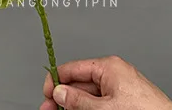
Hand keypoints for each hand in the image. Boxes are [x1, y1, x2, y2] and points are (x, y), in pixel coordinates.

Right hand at [41, 55, 171, 109]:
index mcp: (108, 66)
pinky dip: (89, 107)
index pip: (72, 68)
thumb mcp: (104, 108)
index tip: (46, 95)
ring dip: (75, 104)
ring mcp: (120, 86)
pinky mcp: (125, 98)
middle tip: (50, 109)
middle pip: (79, 82)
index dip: (55, 81)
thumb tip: (59, 93)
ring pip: (89, 94)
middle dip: (64, 96)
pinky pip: (101, 100)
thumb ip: (78, 100)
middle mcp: (113, 72)